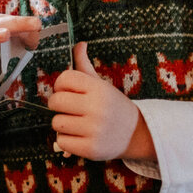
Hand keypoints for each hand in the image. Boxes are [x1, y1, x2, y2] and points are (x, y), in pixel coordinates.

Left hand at [48, 41, 144, 160]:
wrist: (137, 134)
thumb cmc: (113, 106)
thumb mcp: (101, 85)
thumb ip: (85, 65)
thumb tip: (79, 44)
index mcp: (98, 89)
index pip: (64, 79)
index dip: (61, 86)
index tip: (70, 92)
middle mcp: (97, 108)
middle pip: (55, 101)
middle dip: (59, 105)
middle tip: (70, 109)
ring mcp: (94, 130)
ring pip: (57, 123)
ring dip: (62, 124)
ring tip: (76, 124)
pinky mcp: (91, 149)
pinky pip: (62, 142)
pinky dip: (67, 141)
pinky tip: (79, 137)